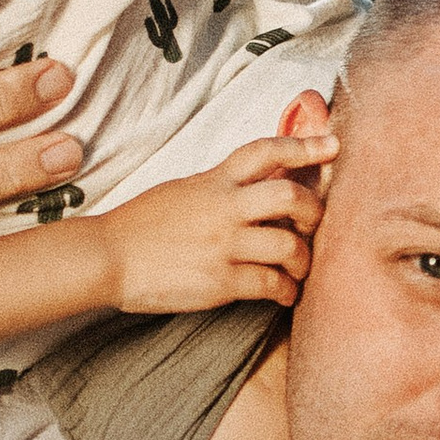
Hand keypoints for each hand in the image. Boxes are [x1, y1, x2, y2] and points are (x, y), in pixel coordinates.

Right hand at [102, 129, 339, 314]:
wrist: (106, 258)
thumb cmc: (140, 226)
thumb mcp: (182, 190)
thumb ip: (219, 186)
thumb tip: (255, 182)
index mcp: (213, 181)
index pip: (266, 151)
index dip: (304, 145)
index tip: (332, 146)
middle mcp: (223, 208)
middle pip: (289, 196)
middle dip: (314, 211)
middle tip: (314, 225)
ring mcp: (223, 245)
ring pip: (288, 246)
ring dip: (303, 260)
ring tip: (299, 269)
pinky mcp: (220, 282)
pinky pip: (270, 284)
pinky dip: (285, 291)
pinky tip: (283, 294)